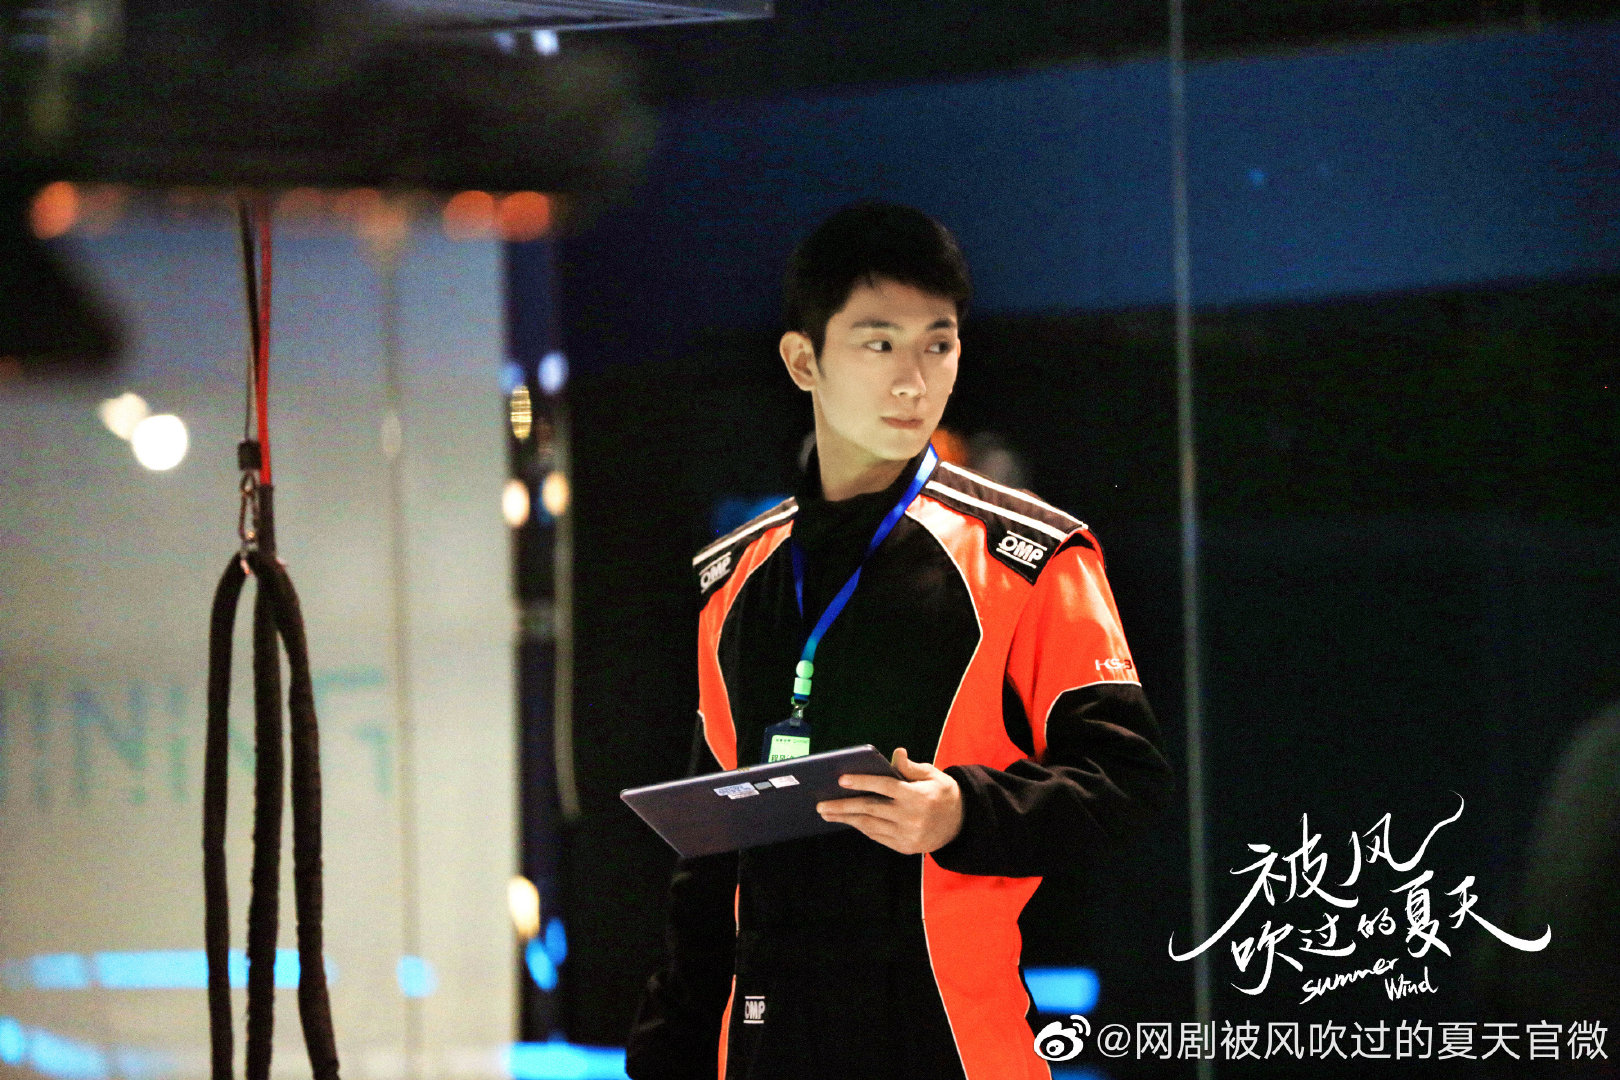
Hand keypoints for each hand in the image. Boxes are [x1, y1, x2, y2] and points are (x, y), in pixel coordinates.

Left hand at [815, 747, 963, 854]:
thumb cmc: (944, 794)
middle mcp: (910, 816)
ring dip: (846, 819)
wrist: (961, 825)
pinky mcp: (905, 847)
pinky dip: (862, 828)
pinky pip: (877, 836)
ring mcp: (907, 834)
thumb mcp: (933, 775)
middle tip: (821, 804)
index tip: (841, 780)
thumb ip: (912, 767)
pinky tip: (849, 820)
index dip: (862, 782)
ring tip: (827, 813)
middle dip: (843, 806)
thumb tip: (896, 754)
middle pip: (870, 809)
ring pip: (870, 825)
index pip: (884, 786)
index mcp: (916, 795)